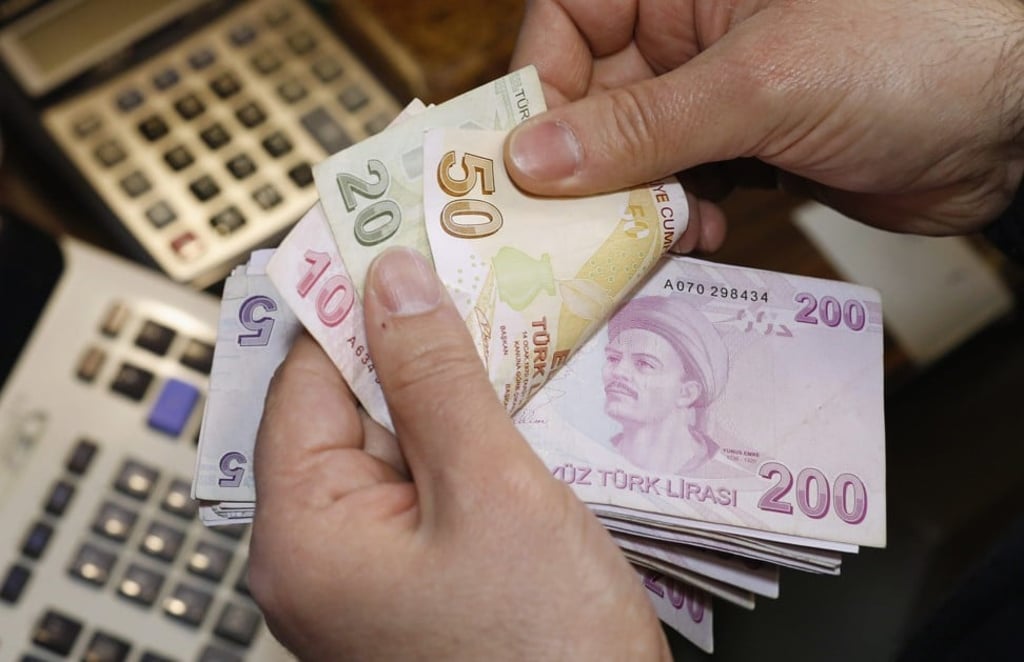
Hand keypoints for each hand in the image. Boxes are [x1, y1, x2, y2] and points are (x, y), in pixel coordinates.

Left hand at [247, 247, 669, 660]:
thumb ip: (435, 378)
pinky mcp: (415, 579)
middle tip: (473, 274)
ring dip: (449, 389)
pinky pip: (427, 483)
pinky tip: (515, 404)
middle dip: (413, 342)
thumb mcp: (492, 491)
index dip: (353, 301)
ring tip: (508, 331)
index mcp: (303, 535)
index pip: (306, 378)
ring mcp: (367, 572)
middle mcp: (318, 555)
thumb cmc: (544, 653)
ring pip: (397, 442)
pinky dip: (465, 438)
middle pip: (350, 408)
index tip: (398, 238)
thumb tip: (391, 282)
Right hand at [505, 0, 1023, 235]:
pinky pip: (676, 187)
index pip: (566, 22)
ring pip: (628, 155)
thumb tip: (532, 158)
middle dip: (581, 168)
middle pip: (589, 100)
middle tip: (571, 229)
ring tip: (644, 238)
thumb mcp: (761, 84)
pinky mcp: (743, 148)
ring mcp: (714, 94)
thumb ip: (642, 126)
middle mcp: (688, 31)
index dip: (535, 89)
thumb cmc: (912, 51)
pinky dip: (674, 220)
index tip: (522, 163)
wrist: (1015, 123)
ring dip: (628, 205)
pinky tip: (696, 237)